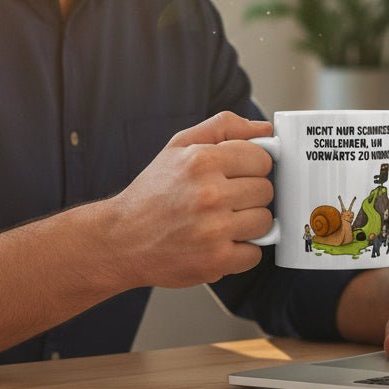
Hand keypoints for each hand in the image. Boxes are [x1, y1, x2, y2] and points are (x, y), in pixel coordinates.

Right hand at [109, 111, 274, 288]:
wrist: (122, 238)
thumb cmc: (152, 192)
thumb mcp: (179, 145)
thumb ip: (224, 127)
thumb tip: (264, 130)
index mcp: (202, 160)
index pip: (261, 159)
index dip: (252, 166)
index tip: (237, 174)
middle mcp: (209, 194)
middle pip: (266, 190)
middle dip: (249, 194)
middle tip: (224, 199)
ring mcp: (214, 230)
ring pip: (265, 221)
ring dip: (248, 223)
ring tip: (221, 220)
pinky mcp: (216, 261)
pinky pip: (255, 253)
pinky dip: (241, 251)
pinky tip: (219, 242)